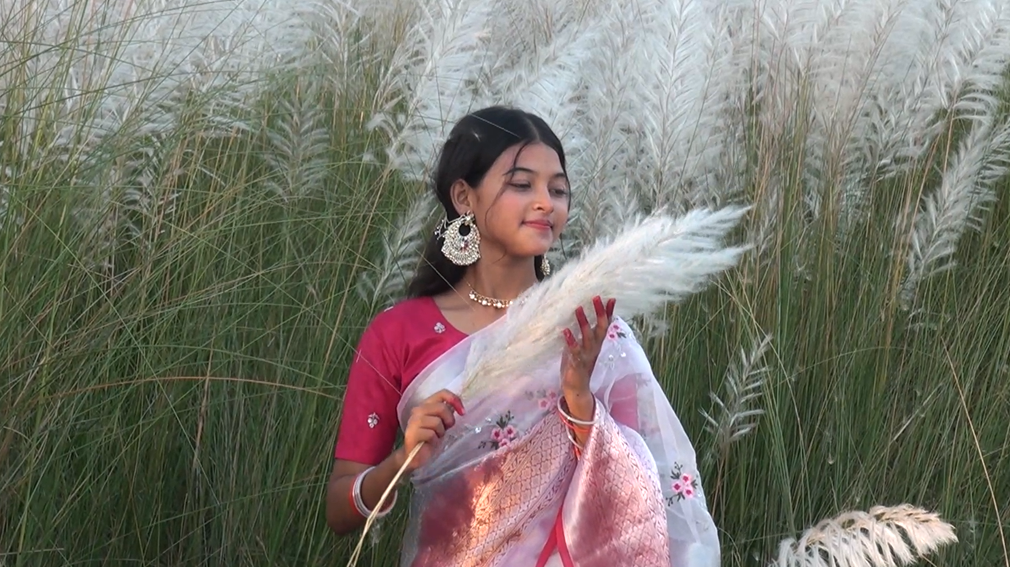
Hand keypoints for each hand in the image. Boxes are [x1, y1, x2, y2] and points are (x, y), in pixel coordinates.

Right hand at [400, 389, 463, 472]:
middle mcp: (418, 410)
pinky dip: (434, 441)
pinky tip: (429, 443)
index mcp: (426, 405)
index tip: (462, 412)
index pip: (442, 393)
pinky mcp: (412, 433)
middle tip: (446, 429)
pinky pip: (431, 434)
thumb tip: (458, 407)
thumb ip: (446, 413)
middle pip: (441, 408)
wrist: (415, 456)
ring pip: (437, 422)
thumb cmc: (430, 439)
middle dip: (449, 420)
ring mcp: (414, 421)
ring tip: (435, 437)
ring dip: (440, 432)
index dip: (455, 400)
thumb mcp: (441, 423)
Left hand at [560, 296, 615, 417]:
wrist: (576, 389)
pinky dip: (570, 340)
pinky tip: (565, 331)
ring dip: (583, 322)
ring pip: (587, 337)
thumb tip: (581, 316)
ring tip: (578, 308)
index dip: (608, 312)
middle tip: (596, 297)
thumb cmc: (577, 365)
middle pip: (600, 328)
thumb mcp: (582, 346)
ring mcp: (586, 356)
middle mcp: (594, 348)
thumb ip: (584, 334)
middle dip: (599, 313)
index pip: (605, 325)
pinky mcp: (577, 364)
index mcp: (596, 344)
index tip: (611, 298)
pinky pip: (575, 351)